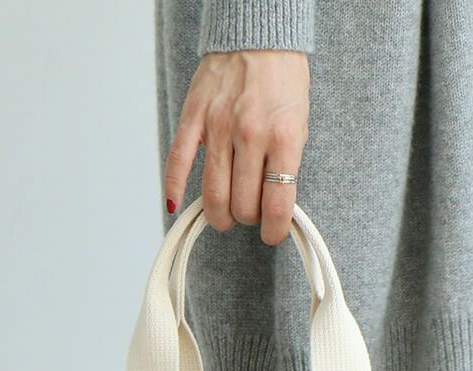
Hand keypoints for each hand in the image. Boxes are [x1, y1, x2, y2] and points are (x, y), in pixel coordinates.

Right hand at [163, 49, 309, 245]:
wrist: (258, 33)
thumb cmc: (283, 80)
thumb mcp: (300, 124)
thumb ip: (287, 165)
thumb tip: (275, 206)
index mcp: (283, 137)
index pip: (277, 205)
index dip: (275, 230)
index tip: (273, 234)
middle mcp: (250, 134)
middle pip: (242, 206)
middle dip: (248, 219)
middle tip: (251, 212)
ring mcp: (218, 125)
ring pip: (213, 195)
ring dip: (220, 215)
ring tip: (226, 214)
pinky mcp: (193, 116)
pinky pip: (178, 162)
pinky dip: (173, 190)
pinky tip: (176, 205)